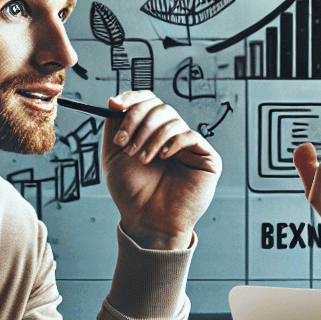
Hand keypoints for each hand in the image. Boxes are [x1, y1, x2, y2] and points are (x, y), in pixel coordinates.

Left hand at [101, 91, 219, 249]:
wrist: (147, 221)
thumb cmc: (132, 194)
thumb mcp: (113, 156)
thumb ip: (114, 127)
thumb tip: (114, 100)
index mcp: (152, 133)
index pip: (148, 102)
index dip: (133, 99)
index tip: (115, 105)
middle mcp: (172, 136)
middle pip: (159, 107)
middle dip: (137, 121)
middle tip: (126, 144)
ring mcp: (190, 146)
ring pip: (172, 120)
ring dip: (151, 136)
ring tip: (142, 158)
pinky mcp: (207, 158)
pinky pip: (190, 135)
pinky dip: (172, 142)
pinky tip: (162, 156)